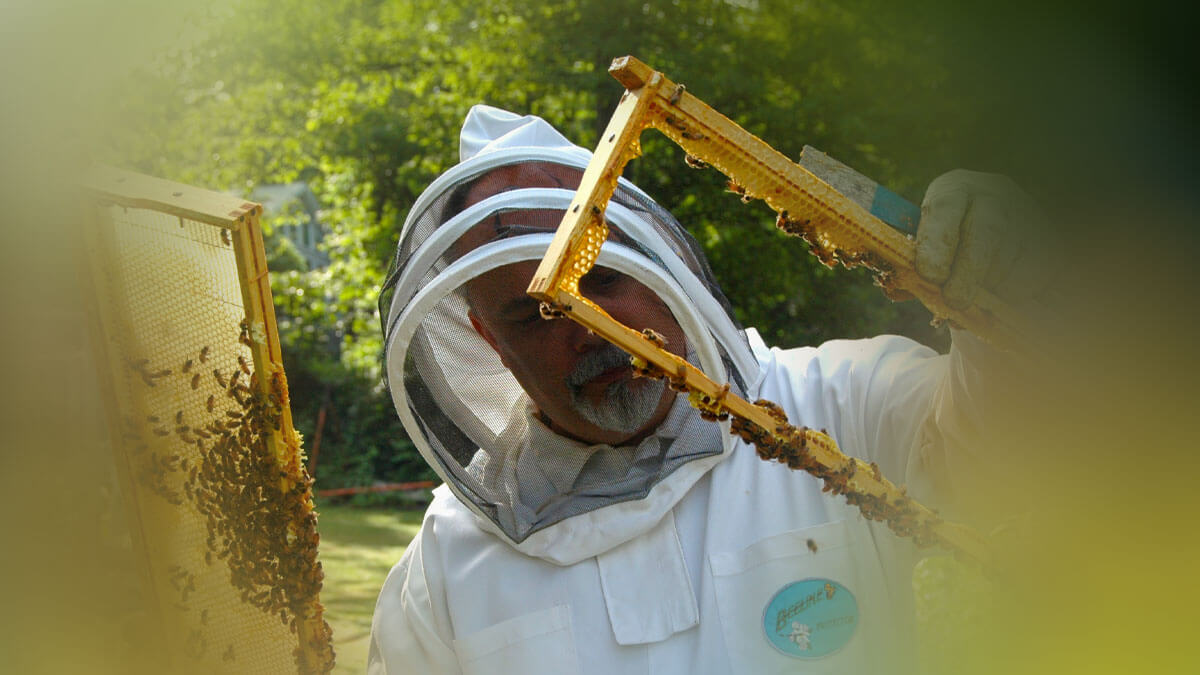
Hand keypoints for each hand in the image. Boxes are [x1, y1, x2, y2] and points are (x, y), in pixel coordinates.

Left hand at [915, 169, 1051, 310]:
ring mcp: (1026, 214)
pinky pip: (1034, 273)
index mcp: (953, 189)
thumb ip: (909, 266)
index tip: (929, 275)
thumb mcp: (923, 244)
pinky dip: (1013, 292)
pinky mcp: (1049, 238)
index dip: (936, 243)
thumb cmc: (945, 243)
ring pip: (1011, 257)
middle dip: (968, 273)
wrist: (989, 230)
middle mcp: (995, 194)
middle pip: (986, 233)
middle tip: (955, 301)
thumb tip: (899, 290)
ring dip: (990, 287)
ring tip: (972, 297)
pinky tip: (997, 291)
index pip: (945, 209)